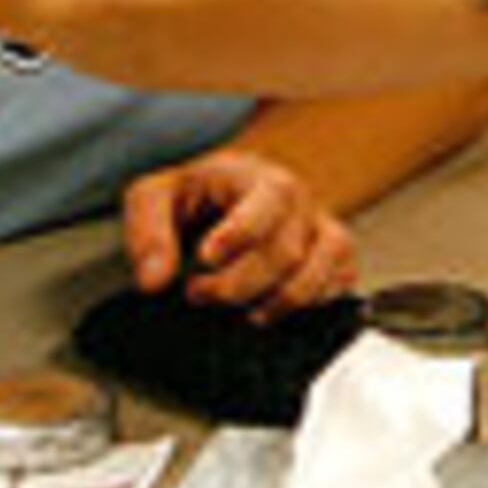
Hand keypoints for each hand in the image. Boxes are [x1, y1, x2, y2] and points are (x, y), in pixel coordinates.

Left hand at [122, 147, 358, 317]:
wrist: (224, 194)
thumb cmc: (194, 195)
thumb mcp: (152, 199)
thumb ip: (147, 234)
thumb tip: (154, 281)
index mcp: (258, 176)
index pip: (267, 203)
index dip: (238, 236)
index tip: (204, 259)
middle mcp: (300, 201)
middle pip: (287, 251)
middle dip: (239, 285)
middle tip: (198, 293)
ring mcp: (321, 228)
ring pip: (322, 271)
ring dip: (278, 302)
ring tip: (243, 312)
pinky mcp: (333, 256)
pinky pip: (340, 283)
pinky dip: (310, 304)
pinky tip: (273, 306)